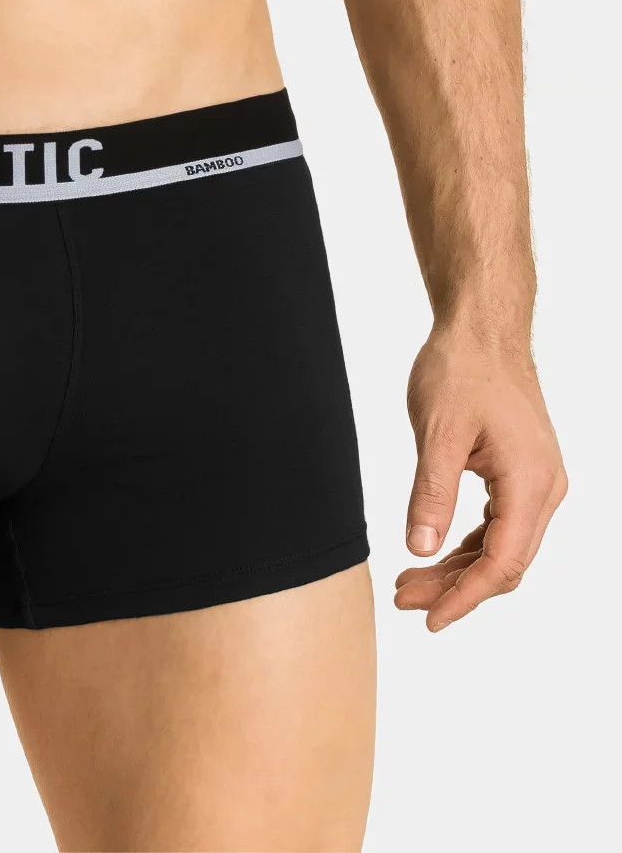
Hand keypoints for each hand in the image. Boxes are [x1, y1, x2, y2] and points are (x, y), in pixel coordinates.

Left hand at [396, 330, 565, 629]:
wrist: (482, 329)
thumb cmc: (462, 369)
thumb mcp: (438, 432)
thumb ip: (431, 493)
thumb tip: (421, 549)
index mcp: (530, 482)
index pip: (502, 563)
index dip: (465, 597)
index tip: (430, 619)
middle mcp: (543, 488)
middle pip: (504, 562)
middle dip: (455, 587)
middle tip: (405, 598)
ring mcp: (536, 481)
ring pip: (501, 546)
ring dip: (458, 568)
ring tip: (410, 583)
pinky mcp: (520, 473)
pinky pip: (499, 525)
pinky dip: (467, 544)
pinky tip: (434, 554)